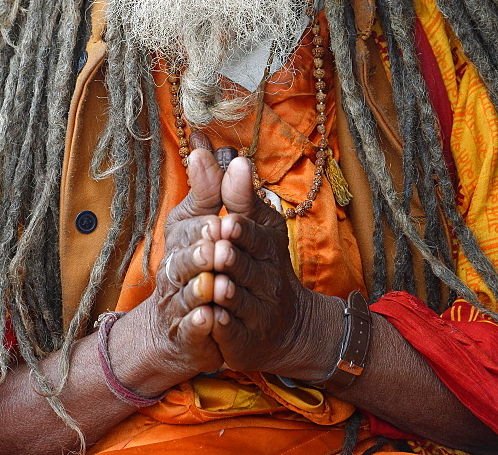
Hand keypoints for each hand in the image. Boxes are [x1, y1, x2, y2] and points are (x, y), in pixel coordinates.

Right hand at [109, 148, 228, 393]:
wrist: (182, 324)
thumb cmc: (200, 262)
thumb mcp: (206, 221)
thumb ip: (212, 187)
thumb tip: (204, 141)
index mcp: (182, 236)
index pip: (189, 224)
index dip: (204, 223)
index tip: (219, 221)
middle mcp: (175, 266)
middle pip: (184, 257)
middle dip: (200, 252)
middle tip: (218, 248)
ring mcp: (177, 301)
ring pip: (186, 290)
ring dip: (200, 285)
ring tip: (215, 283)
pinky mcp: (185, 332)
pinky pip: (189, 327)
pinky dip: (199, 323)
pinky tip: (209, 318)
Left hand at [210, 156, 339, 379]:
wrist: (285, 327)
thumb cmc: (261, 264)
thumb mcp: (255, 226)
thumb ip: (236, 195)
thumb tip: (225, 155)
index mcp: (267, 246)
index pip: (256, 236)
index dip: (242, 231)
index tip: (227, 222)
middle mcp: (267, 279)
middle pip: (248, 267)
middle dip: (232, 259)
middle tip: (217, 249)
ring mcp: (258, 312)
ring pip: (241, 300)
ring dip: (228, 292)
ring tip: (215, 283)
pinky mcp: (245, 341)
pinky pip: (234, 333)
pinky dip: (223, 327)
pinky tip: (212, 319)